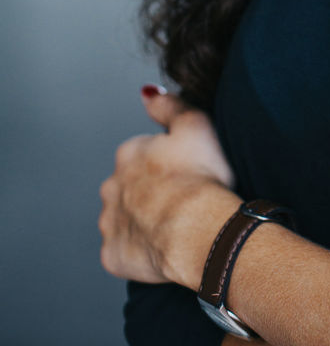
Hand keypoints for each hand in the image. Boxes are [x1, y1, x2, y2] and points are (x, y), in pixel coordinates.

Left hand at [99, 87, 236, 284]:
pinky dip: (137, 251)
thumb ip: (170, 105)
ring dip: (140, 221)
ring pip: (123, 219)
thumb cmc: (200, 178)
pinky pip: (122, 252)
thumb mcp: (194, 124)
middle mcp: (111, 186)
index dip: (165, 163)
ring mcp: (110, 223)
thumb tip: (148, 92)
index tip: (184, 171)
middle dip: (147, 192)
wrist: (198, 230)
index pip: (141, 154)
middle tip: (179, 199)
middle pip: (127, 186)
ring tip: (172, 225)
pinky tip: (160, 248)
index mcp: (128, 154)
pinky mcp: (113, 255)